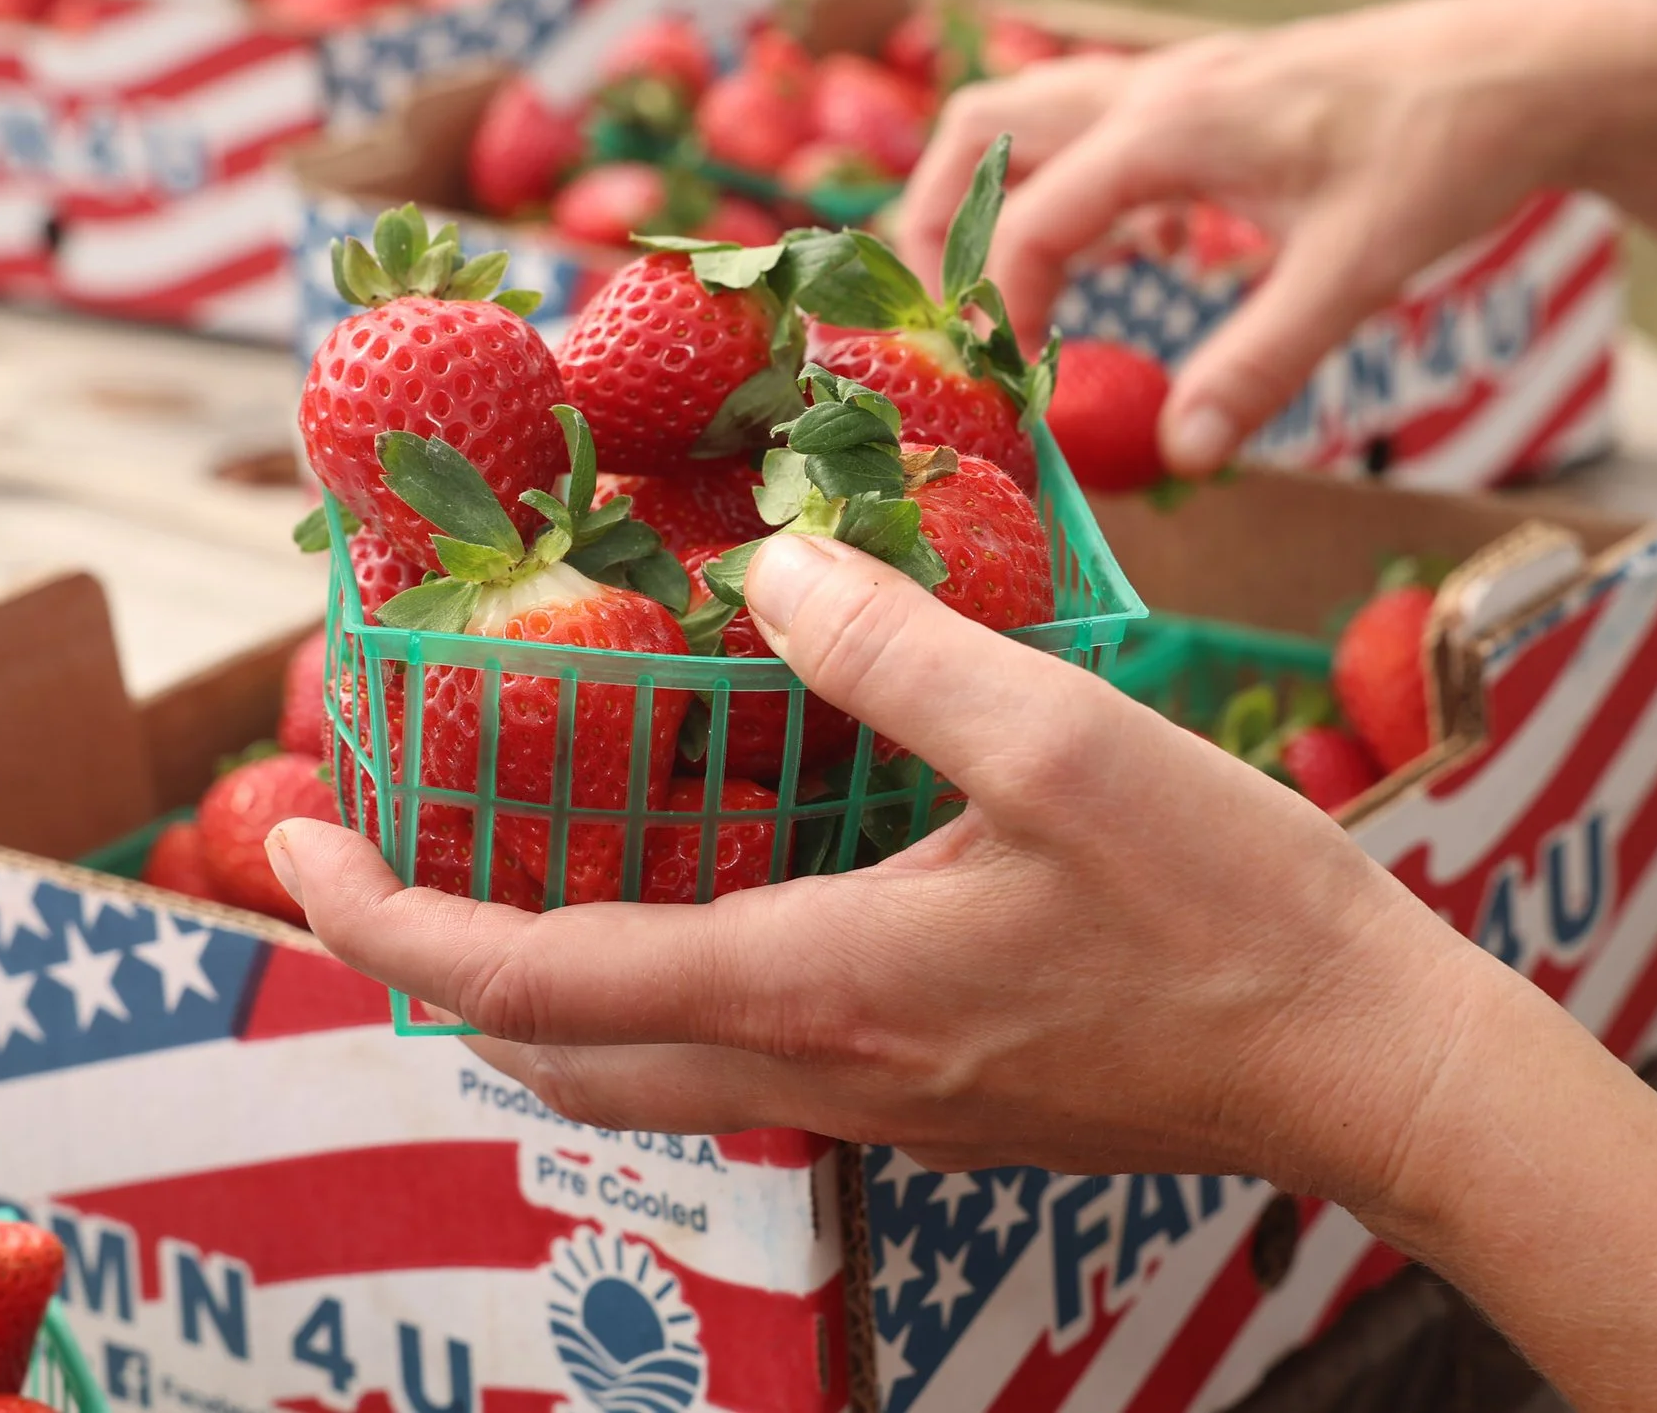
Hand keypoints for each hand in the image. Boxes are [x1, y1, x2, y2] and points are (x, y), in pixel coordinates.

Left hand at [271, 539, 1656, 1411]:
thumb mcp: (1070, 746)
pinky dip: (661, 967)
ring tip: (523, 835)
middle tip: (394, 834)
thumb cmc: (1233, 913)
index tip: (295, 839)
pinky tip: (718, 863)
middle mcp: (819, 1065)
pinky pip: (735, 1043)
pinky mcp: (924, 1088)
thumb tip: (766, 561)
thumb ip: (901, 649)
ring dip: (545, 964)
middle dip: (438, 952)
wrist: (1360, 1063)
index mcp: (825, 987)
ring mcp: (871, 1095)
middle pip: (555, 1047)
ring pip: (639, 1057)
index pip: (535, 981)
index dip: (390, 917)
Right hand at [896, 0, 1628, 474]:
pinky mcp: (1207, 98)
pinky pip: (1093, 132)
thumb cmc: (1443, 157)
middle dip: (938, 230)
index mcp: (1171, 128)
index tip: (1008, 395)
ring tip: (1004, 303)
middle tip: (949, 330)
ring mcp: (1176, 85)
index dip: (997, 314)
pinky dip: (1069, 189)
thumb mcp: (1356, 272)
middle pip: (980, 133)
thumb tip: (1183, 455)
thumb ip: (1261, 365)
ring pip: (1027, 120)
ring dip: (993, 202)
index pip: (1027, 220)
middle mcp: (1153, 92)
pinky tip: (1129, 256)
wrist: (1522, 73)